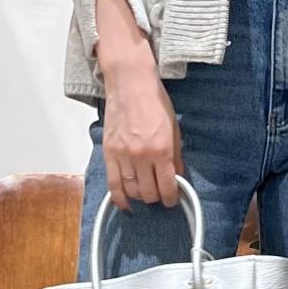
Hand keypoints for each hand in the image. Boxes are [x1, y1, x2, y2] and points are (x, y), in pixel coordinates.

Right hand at [99, 60, 184, 211]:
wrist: (131, 84)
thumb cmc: (154, 102)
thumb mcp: (174, 128)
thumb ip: (176, 155)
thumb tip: (178, 176)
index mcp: (162, 150)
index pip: (167, 186)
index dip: (171, 198)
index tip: (172, 200)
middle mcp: (142, 156)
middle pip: (148, 192)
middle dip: (156, 198)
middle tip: (159, 195)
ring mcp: (123, 155)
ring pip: (131, 190)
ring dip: (140, 197)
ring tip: (145, 195)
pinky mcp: (109, 153)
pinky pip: (112, 183)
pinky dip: (119, 197)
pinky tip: (125, 204)